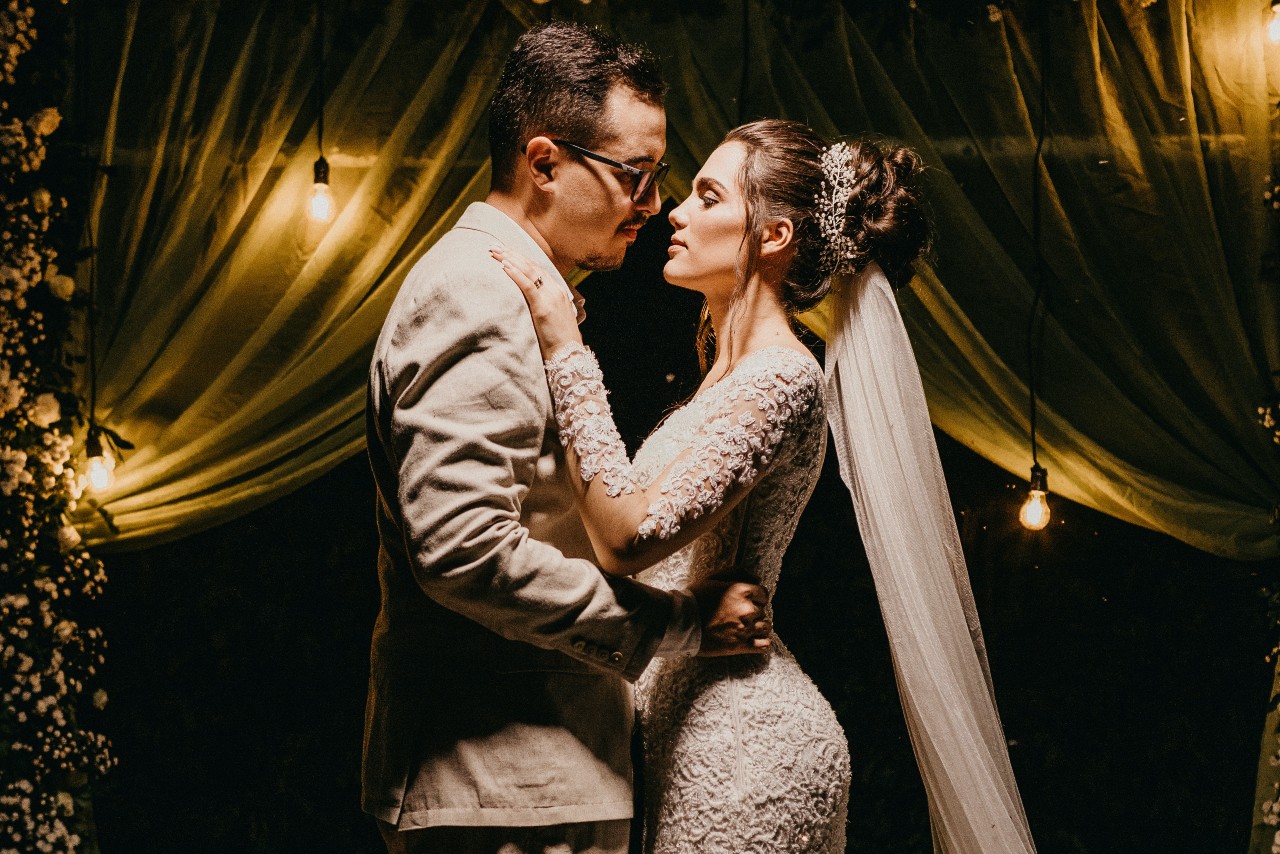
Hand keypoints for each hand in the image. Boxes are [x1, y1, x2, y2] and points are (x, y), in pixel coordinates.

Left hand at [489, 245, 583, 359]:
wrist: (569, 356)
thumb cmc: (558, 342)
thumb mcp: (552, 319)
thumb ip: (541, 307)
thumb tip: (525, 304)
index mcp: (557, 291)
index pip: (537, 268)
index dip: (520, 257)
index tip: (504, 250)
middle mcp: (555, 290)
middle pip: (531, 266)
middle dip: (511, 253)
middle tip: (493, 245)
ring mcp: (551, 297)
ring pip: (528, 271)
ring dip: (509, 258)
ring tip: (494, 251)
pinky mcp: (543, 307)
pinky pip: (528, 285)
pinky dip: (515, 274)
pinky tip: (504, 265)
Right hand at [689, 580, 771, 656]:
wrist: (680, 622)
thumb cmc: (695, 598)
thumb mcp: (713, 578)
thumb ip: (737, 572)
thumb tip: (757, 579)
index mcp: (742, 591)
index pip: (763, 593)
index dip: (757, 596)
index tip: (749, 600)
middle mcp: (747, 609)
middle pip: (763, 610)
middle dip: (754, 611)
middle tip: (740, 614)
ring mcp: (745, 629)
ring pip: (766, 627)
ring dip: (759, 625)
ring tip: (747, 626)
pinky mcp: (740, 645)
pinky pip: (763, 645)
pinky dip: (762, 643)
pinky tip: (755, 640)